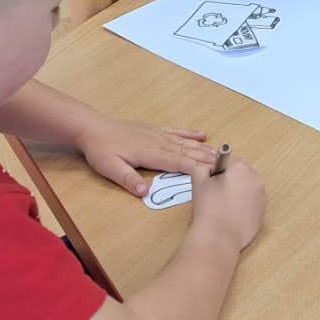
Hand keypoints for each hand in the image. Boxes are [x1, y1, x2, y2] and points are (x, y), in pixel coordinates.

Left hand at [79, 116, 217, 196]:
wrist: (93, 127)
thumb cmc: (101, 150)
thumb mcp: (110, 168)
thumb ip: (128, 180)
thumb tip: (145, 192)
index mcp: (151, 154)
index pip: (179, 163)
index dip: (197, 168)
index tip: (214, 173)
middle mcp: (159, 143)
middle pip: (188, 152)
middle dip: (207, 158)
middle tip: (226, 164)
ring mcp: (158, 135)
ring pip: (185, 143)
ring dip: (203, 148)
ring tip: (219, 153)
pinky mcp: (154, 130)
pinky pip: (177, 132)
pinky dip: (190, 134)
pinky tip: (202, 135)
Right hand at [189, 155, 265, 251]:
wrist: (219, 237)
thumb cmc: (209, 207)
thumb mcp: (199, 181)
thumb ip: (201, 168)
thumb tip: (205, 167)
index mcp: (241, 168)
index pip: (227, 161)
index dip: (216, 170)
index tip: (209, 181)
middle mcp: (256, 180)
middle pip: (240, 174)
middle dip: (228, 181)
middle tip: (214, 194)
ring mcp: (261, 198)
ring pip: (246, 189)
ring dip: (236, 193)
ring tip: (222, 206)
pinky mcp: (262, 213)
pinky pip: (251, 204)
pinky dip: (242, 207)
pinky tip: (230, 216)